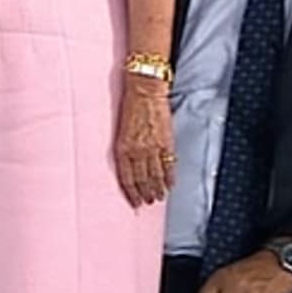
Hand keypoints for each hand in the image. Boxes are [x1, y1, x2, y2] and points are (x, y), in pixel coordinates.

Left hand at [115, 77, 172, 206]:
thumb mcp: (121, 130)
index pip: (126, 178)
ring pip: (156, 175)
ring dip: (158, 189)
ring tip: (159, 198)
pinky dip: (170, 176)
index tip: (135, 202)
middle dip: (145, 193)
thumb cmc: (130, 106)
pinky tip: (171, 184)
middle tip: (149, 202)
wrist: (145, 90)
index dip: (131, 193)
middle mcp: (137, 151)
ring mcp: (153, 148)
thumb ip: (125, 148)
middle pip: (142, 180)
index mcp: (122, 148)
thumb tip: (131, 164)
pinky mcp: (166, 142)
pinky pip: (169, 165)